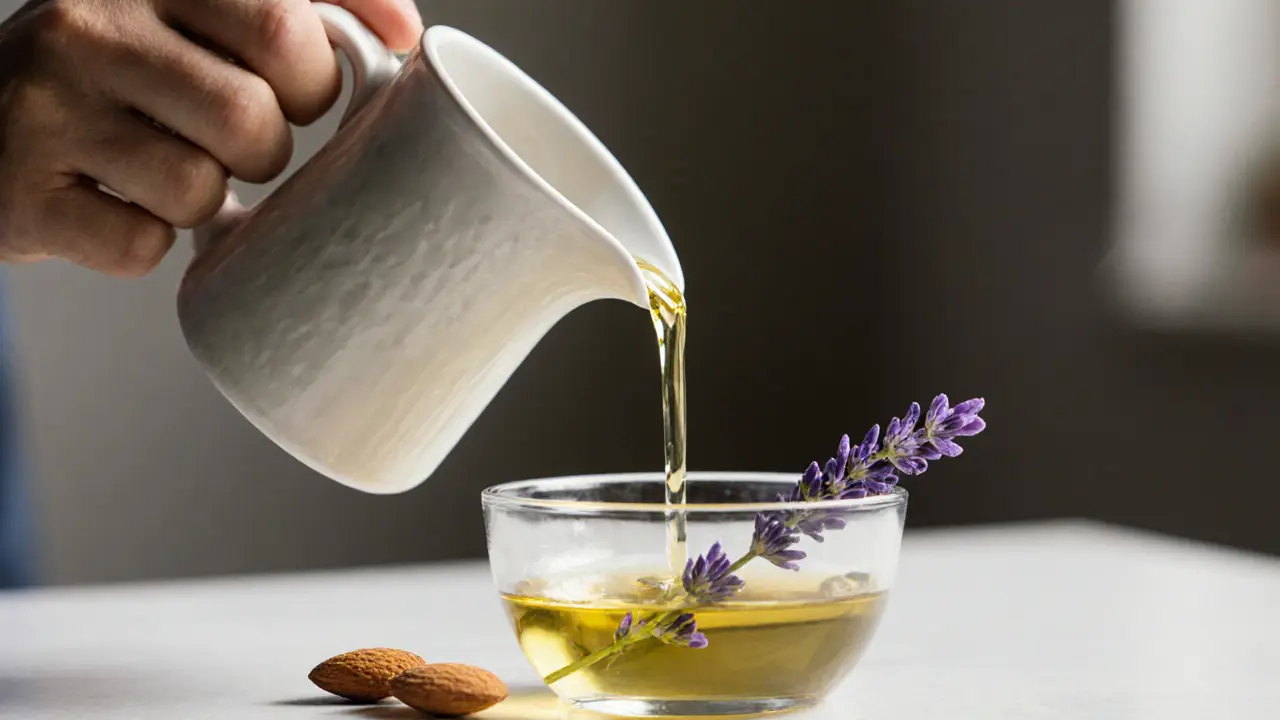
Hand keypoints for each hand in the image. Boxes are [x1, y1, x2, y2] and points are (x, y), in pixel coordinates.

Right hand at [0, 0, 422, 276]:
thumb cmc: (123, 71)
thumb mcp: (197, 14)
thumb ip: (302, 7)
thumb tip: (407, 32)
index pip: (284, 29)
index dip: (314, 82)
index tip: (298, 93)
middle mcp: (89, 27)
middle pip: (251, 118)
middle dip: (267, 150)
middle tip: (236, 143)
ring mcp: (46, 108)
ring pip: (197, 187)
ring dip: (205, 200)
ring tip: (168, 169)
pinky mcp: (23, 191)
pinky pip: (140, 245)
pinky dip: (147, 243)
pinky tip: (119, 204)